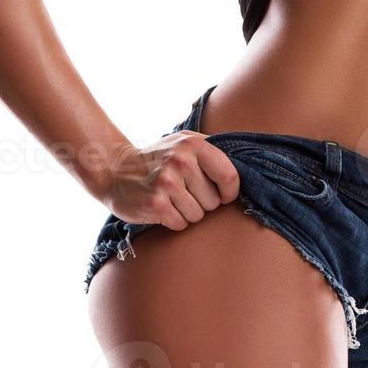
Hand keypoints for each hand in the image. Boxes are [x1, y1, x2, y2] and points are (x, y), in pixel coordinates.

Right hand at [101, 131, 240, 230]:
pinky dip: (173, 221)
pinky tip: (161, 207)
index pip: (230, 176)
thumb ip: (213, 152)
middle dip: (202, 202)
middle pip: (214, 202)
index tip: (222, 195)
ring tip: (170, 198)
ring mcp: (167, 182)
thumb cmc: (158, 159)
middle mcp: (181, 160)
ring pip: (198, 216)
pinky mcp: (155, 204)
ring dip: (186, 213)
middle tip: (183, 191)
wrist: (115, 169)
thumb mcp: (184, 143)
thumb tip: (252, 167)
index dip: (230, 193)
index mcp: (194, 144)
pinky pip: (181, 224)